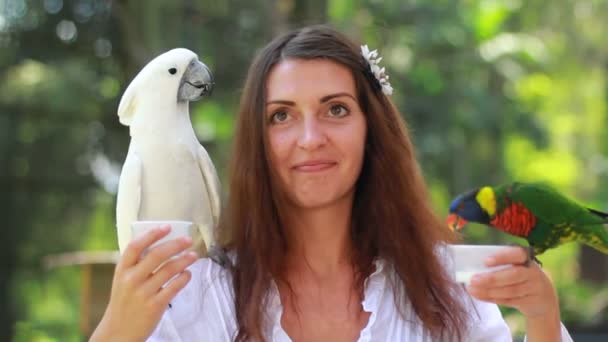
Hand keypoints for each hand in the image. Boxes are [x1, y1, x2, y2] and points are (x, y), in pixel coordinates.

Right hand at [90, 225, 197, 341]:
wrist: (118, 332)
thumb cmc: (124, 302)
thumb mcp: (122, 281)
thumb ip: (136, 265)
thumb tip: (160, 244)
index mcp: (121, 270)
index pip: (135, 246)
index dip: (152, 234)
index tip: (167, 227)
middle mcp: (131, 280)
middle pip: (157, 255)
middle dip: (176, 244)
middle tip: (188, 240)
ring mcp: (143, 293)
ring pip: (169, 270)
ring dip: (184, 260)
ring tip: (194, 255)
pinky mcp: (155, 305)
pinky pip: (174, 287)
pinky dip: (184, 278)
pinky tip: (188, 273)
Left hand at [466, 246, 558, 318]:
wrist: (542, 297)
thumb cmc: (519, 275)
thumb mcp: (514, 265)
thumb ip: (498, 264)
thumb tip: (470, 265)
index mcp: (525, 258)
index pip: (517, 254)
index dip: (502, 257)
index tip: (485, 261)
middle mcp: (532, 272)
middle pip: (513, 275)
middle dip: (492, 278)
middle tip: (473, 279)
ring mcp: (534, 288)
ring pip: (510, 290)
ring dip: (489, 290)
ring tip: (472, 289)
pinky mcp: (531, 302)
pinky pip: (509, 301)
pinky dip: (492, 298)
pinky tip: (479, 295)